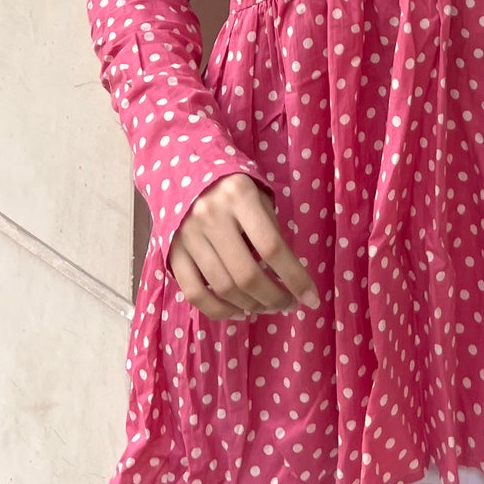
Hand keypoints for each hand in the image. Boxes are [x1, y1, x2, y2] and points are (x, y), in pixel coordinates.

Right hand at [167, 173, 320, 320]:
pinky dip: (219, 311)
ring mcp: (188, 236)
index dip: (295, 278)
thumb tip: (288, 278)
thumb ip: (271, 231)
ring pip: (223, 288)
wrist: (185, 171)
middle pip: (247, 274)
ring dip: (251, 306)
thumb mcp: (259, 196)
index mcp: (239, 196)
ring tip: (267, 306)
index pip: (272, 247)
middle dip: (274, 298)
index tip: (311, 299)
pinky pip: (195, 294)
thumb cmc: (233, 188)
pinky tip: (239, 312)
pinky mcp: (172, 253)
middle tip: (288, 304)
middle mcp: (211, 215)